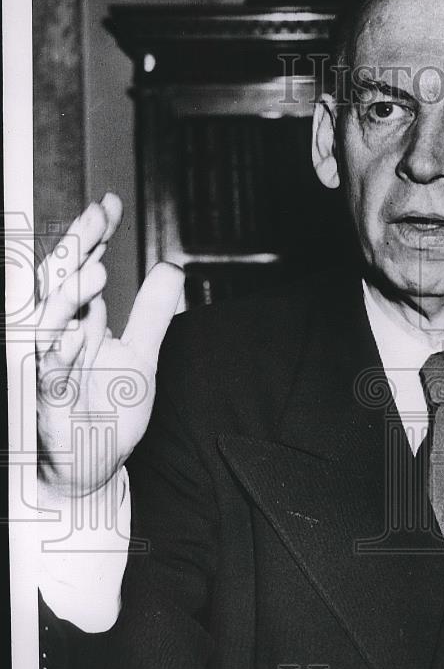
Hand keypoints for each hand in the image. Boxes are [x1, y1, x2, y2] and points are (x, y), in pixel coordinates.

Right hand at [36, 193, 184, 499]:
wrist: (94, 465)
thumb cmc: (108, 411)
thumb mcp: (141, 356)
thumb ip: (151, 313)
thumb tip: (171, 268)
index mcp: (78, 322)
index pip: (81, 267)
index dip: (94, 234)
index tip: (110, 202)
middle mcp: (58, 338)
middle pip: (59, 283)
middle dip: (76, 247)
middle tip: (96, 215)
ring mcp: (50, 368)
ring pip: (47, 323)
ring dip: (70, 295)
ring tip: (96, 267)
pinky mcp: (49, 403)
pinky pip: (52, 375)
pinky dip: (63, 353)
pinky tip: (78, 333)